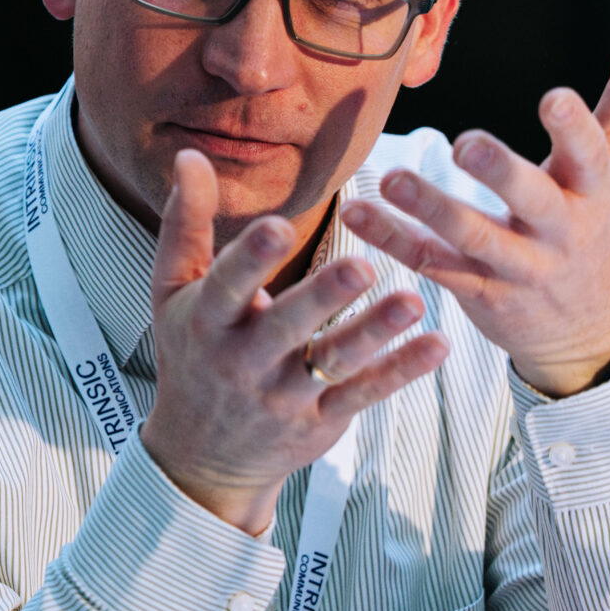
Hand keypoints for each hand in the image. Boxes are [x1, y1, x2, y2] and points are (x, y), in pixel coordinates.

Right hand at [140, 149, 449, 533]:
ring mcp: (284, 395)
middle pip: (285, 327)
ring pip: (333, 362)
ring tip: (413, 302)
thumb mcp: (172, 293)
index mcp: (207, 323)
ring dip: (374, 332)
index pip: (226, 287)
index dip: (250, 258)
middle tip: (363, 266)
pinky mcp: (320, 420)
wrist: (201, 456)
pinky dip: (400, 372)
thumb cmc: (191, 356)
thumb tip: (191, 154)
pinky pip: (364, 394)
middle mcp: (243, 361)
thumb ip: (186, 224)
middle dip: (322, 297)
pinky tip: (436, 346)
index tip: (276, 225)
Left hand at [343, 24, 609, 397]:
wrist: (590, 331)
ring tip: (392, 179)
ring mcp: (519, 267)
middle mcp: (560, 230)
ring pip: (473, 238)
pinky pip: (432, 264)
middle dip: (501, 173)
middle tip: (465, 143)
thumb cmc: (601, 225)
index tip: (552, 99)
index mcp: (595, 189)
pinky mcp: (480, 292)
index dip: (573, 128)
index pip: (589, 153)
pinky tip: (359, 212)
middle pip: (532, 200)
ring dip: (431, 209)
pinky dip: (393, 239)